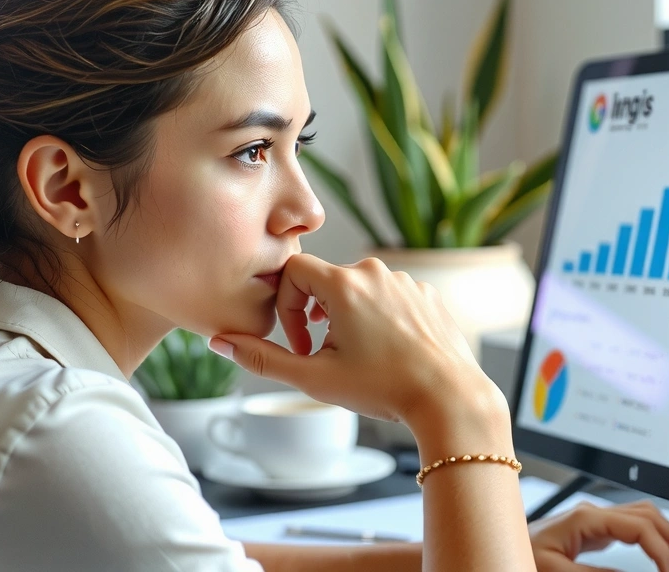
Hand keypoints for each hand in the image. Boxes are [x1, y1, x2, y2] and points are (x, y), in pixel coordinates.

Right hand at [209, 254, 502, 428]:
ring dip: (349, 317)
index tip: (300, 344)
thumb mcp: (313, 378)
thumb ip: (262, 359)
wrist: (449, 398)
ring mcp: (405, 280)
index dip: (286, 306)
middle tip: (327, 355)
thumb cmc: (382, 388)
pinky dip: (380, 319)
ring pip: (360, 289)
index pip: (293, 270)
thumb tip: (219, 341)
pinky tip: (388, 353)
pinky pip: (390, 297)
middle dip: (317, 315)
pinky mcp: (427, 294)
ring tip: (360, 356)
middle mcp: (375, 272)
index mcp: (344, 284)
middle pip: (326, 280)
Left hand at [528, 501, 668, 571]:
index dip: (662, 552)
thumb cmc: (515, 554)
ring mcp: (594, 518)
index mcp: (585, 517)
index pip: (640, 527)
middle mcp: (593, 512)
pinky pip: (635, 527)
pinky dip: (659, 540)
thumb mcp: (555, 570)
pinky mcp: (594, 530)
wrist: (494, 545)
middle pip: (651, 516)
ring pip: (647, 517)